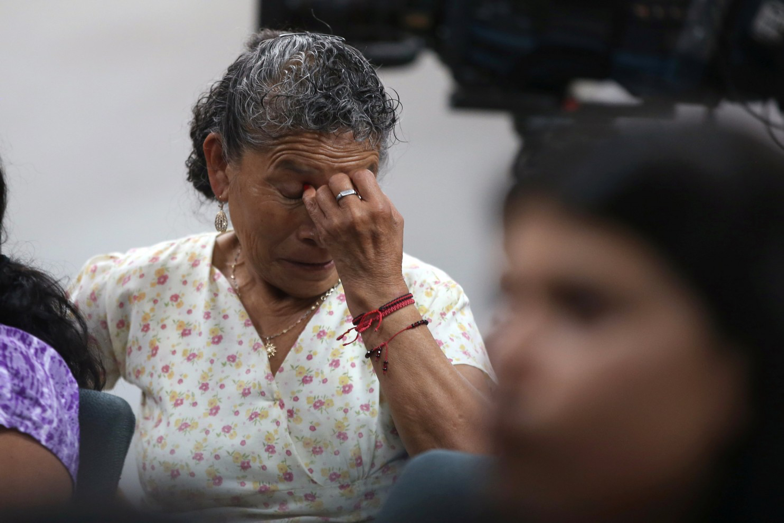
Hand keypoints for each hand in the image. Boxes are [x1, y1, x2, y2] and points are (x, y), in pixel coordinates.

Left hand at [303, 170, 407, 311]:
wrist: (373, 281)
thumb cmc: (387, 251)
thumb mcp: (396, 220)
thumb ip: (380, 198)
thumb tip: (361, 183)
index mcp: (378, 208)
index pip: (361, 175)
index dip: (360, 179)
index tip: (360, 187)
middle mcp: (356, 214)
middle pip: (338, 179)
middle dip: (342, 183)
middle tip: (346, 194)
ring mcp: (337, 224)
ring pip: (322, 190)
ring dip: (328, 192)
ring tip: (335, 201)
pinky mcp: (324, 233)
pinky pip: (312, 205)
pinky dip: (314, 200)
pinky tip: (320, 201)